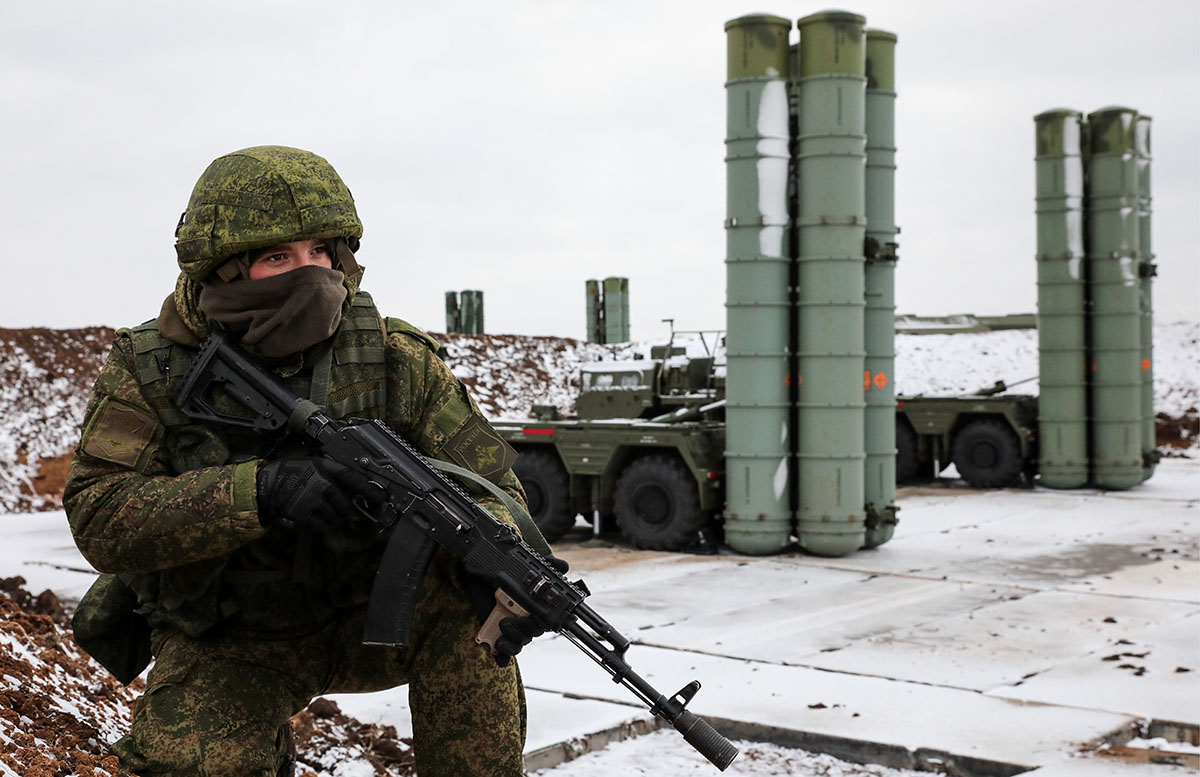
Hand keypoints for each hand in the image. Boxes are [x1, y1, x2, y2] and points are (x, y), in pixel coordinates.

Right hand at [256, 457, 380, 531]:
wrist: (267, 484)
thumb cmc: (292, 471)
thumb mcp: (315, 463)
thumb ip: (335, 473)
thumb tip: (358, 487)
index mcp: (326, 469)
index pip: (355, 479)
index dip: (371, 490)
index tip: (382, 497)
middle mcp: (323, 486)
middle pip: (349, 505)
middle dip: (354, 510)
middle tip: (355, 510)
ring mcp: (315, 503)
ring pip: (339, 517)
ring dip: (339, 516)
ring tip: (329, 508)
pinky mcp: (306, 517)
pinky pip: (325, 526)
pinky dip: (326, 523)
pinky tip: (319, 515)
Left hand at [466, 555, 569, 666]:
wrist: (477, 574)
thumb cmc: (502, 571)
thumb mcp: (524, 565)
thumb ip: (546, 565)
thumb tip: (564, 566)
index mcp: (534, 608)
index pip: (545, 622)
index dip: (543, 624)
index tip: (536, 620)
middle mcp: (523, 620)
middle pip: (530, 635)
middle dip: (521, 632)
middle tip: (507, 621)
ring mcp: (509, 629)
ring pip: (518, 646)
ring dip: (511, 645)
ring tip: (500, 633)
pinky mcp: (494, 635)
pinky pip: (502, 655)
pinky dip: (502, 658)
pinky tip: (498, 655)